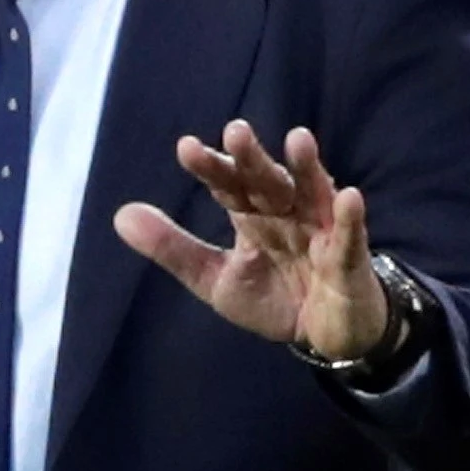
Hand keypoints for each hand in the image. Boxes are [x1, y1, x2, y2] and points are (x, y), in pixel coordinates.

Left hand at [115, 121, 389, 359]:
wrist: (325, 338)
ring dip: (306, 167)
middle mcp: (285, 212)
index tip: (186, 149)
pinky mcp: (349, 257)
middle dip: (252, 159)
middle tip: (235, 132)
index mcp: (251, 215)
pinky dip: (349, 216)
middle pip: (267, 180)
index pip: (227, 184)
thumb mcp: (216, 279)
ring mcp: (320, 230)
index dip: (210, 167)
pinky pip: (350, 234)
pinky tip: (348, 196)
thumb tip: (119, 215)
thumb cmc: (274, 298)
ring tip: (298, 140)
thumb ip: (173, 248)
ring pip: (312, 192)